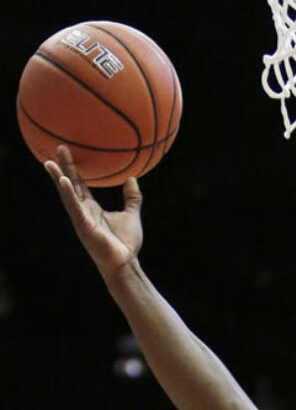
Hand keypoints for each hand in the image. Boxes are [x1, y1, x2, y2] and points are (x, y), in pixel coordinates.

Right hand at [45, 145, 143, 279]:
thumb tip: (132, 178)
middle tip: (59, 147)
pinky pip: (74, 207)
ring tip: (49, 162)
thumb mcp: (131, 214)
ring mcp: (81, 218)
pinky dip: (68, 194)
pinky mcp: (83, 226)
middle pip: (70, 185)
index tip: (68, 151)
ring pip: (67, 194)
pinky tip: (63, 181)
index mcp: (91, 208)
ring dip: (58, 178)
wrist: (125, 262)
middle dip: (63, 167)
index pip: (79, 184)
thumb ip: (131, 197)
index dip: (73, 169)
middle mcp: (83, 211)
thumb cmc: (126, 243)